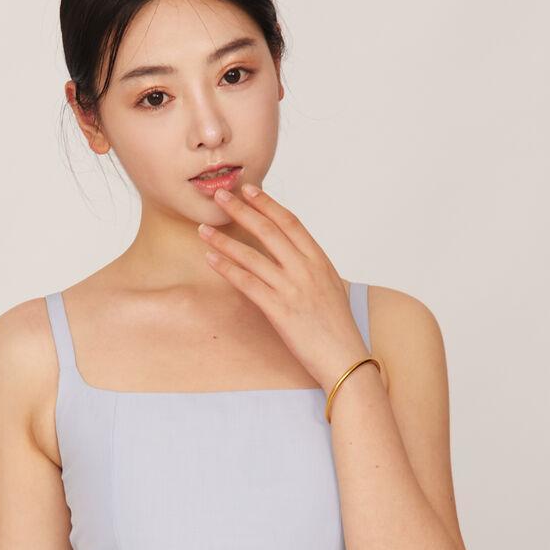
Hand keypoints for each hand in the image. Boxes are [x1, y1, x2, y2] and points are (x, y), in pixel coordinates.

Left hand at [198, 182, 364, 389]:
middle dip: (242, 210)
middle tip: (220, 196)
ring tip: (204, 228)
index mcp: (320, 260)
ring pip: (253, 256)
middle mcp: (306, 269)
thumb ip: (310, 268)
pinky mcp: (280, 311)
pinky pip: (248, 283)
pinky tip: (211, 259)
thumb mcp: (330, 288)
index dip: (267, 204)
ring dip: (225, 240)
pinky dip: (227, 269)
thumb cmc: (337, 328)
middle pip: (268, 231)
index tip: (249, 190)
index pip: (290, 222)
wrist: (345, 359)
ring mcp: (293, 289)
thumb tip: (292, 255)